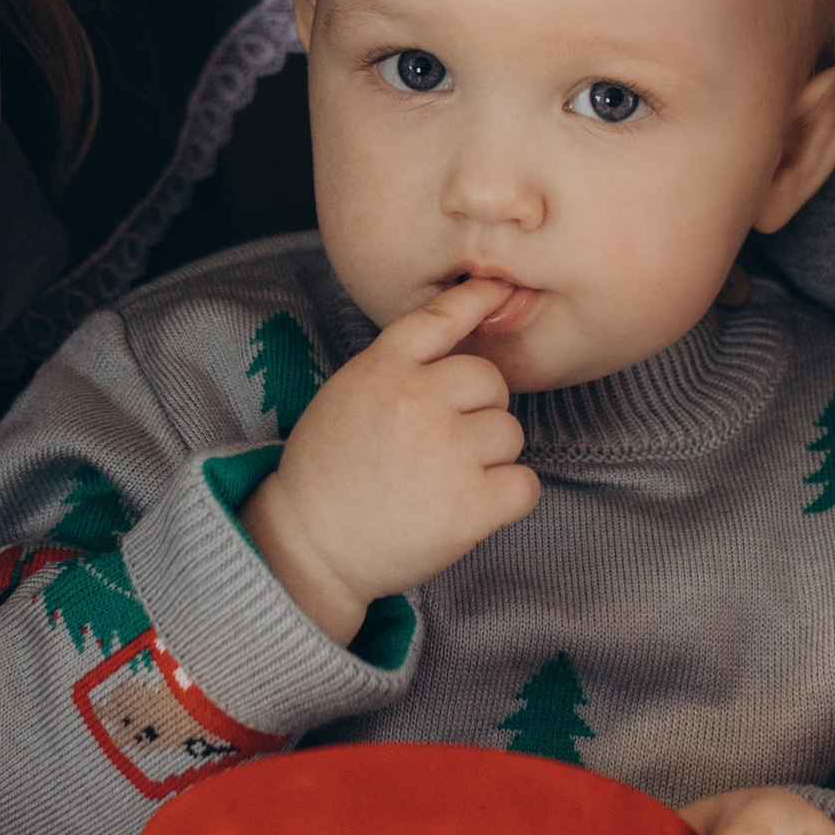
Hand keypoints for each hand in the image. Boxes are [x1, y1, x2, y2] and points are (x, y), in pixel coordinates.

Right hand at [241, 276, 538, 640]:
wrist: (309, 546)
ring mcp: (446, 452)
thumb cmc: (328, 471)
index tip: (502, 287)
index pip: (441, 317)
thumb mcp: (348, 394)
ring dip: (492, 457)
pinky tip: (473, 507)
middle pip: (491, 382)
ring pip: (511, 433)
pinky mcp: (469, 506)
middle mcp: (417, 401)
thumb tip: (460, 343)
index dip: (477, 298)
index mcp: (383, 369)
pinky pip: (525, 484)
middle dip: (479, 410)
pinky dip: (508, 497)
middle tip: (445, 444)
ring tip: (447, 480)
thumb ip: (398, 366)